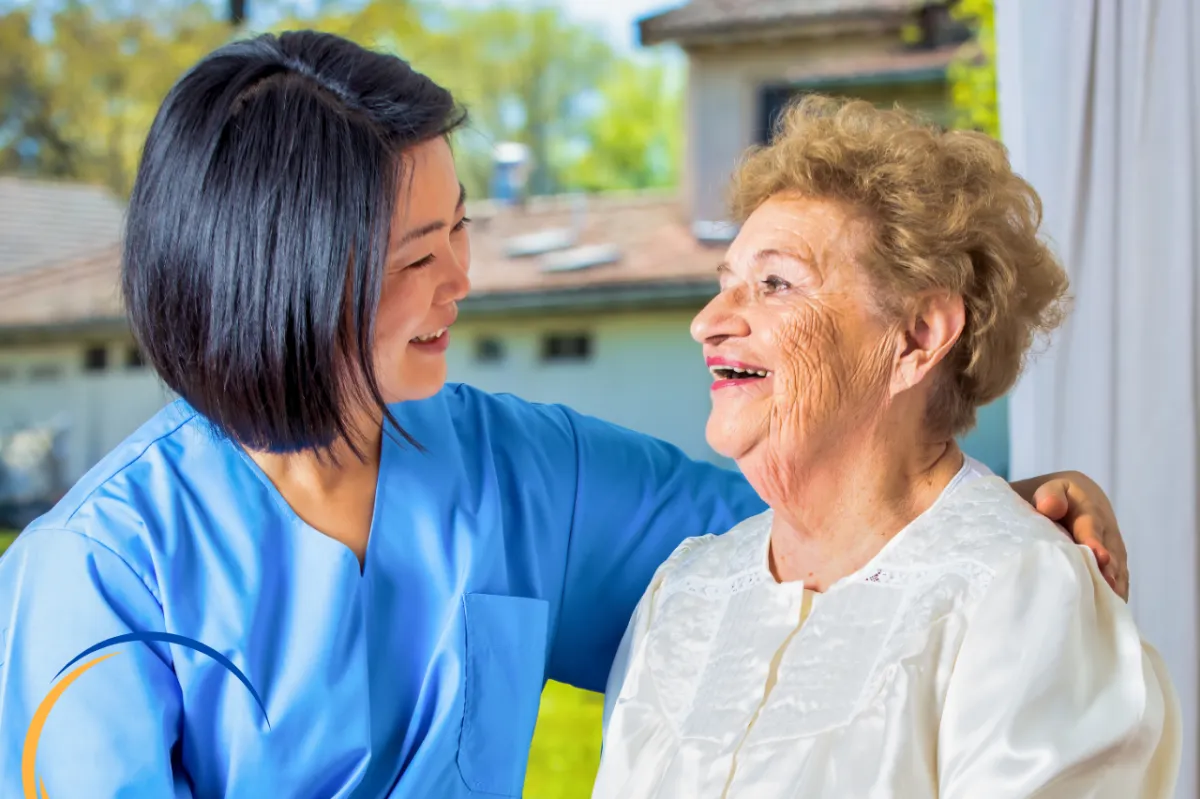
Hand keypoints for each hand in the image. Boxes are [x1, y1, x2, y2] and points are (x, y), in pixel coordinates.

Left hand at [1010, 471, 1127, 600]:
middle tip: (1108, 587)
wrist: (1072, 500)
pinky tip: (1108, 612)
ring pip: (1117, 570)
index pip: (1091, 527)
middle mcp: (1107, 531)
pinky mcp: (1115, 565)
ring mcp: (1114, 549)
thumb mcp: (1049, 490)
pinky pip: (1118, 580)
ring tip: (1109, 605)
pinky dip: (1114, 595)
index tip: (1099, 557)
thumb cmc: (1053, 498)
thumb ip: (1049, 495)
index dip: (1095, 543)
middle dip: (1109, 570)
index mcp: (1089, 509)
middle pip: (1110, 553)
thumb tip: (1050, 507)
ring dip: (1114, 587)